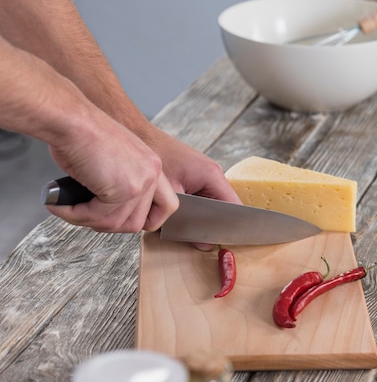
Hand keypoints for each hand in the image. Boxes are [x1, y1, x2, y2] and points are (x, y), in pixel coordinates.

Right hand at [45, 112, 179, 232]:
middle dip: (107, 224)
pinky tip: (61, 205)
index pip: (168, 206)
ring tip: (68, 208)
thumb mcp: (115, 161)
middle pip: (137, 222)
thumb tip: (109, 213)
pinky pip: (97, 216)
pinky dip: (75, 214)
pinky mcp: (122, 190)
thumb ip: (121, 184)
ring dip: (88, 220)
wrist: (71, 120)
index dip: (146, 219)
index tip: (123, 220)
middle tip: (85, 215)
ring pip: (116, 223)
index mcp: (152, 166)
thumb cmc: (83, 134)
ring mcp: (139, 183)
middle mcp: (152, 174)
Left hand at [139, 127, 241, 249]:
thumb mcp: (170, 195)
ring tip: (185, 225)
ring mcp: (204, 175)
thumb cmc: (152, 157)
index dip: (231, 228)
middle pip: (224, 209)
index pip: (234, 208)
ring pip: (212, 205)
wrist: (137, 135)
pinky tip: (177, 214)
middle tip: (200, 241)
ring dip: (200, 217)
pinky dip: (193, 209)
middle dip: (212, 225)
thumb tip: (205, 246)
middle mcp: (213, 174)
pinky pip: (201, 198)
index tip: (225, 244)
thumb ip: (189, 221)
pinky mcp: (194, 176)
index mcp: (213, 176)